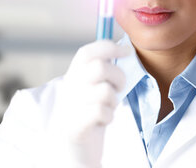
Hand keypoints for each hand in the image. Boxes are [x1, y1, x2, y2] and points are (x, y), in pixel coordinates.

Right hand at [46, 41, 130, 167]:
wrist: (71, 149)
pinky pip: (102, 111)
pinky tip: (103, 121)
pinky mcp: (76, 124)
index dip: (108, 47)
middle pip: (100, 68)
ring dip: (113, 101)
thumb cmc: (86, 116)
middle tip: (120, 88)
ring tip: (107, 108)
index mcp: (72, 77)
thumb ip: (101, 72)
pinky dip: (109, 116)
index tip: (127, 50)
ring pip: (104, 90)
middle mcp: (69, 88)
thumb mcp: (90, 89)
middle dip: (119, 77)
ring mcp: (70, 106)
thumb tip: (123, 48)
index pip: (87, 52)